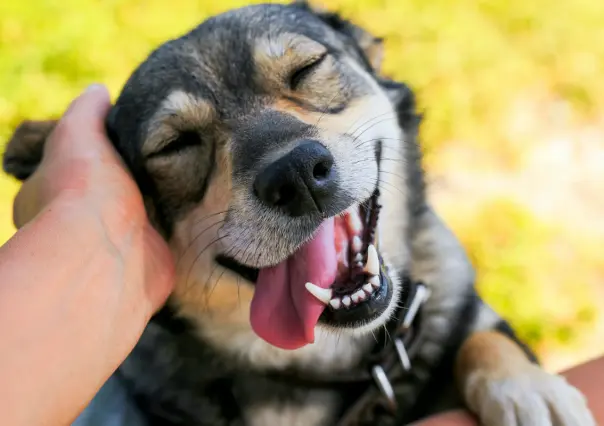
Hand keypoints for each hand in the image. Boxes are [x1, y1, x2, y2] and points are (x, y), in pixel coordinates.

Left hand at [0, 84, 173, 424]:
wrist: (112, 255)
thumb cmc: (85, 192)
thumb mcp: (78, 134)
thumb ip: (88, 111)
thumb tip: (100, 91)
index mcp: (59, 190)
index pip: (83, 160)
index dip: (106, 145)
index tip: (135, 129)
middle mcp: (89, 218)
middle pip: (122, 184)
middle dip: (144, 169)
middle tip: (177, 143)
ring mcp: (123, 238)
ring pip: (149, 207)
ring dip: (169, 193)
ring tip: (200, 161)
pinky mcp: (155, 254)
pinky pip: (172, 229)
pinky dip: (186, 217)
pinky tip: (206, 194)